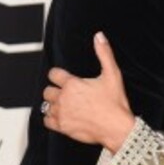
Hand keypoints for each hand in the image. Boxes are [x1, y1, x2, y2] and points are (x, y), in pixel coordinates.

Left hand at [42, 32, 134, 152]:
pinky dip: (51, 118)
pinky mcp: (63, 127)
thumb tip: (99, 36)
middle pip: (48, 90)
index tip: (65, 79)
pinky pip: (47, 121)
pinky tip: (62, 116)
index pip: (53, 74)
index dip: (59, 75)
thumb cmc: (115, 103)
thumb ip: (104, 53)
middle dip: (56, 90)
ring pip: (46, 105)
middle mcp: (63, 98)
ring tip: (65, 105)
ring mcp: (62, 113)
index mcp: (72, 84)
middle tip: (68, 94)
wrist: (117, 128)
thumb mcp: (113, 74)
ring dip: (54, 104)